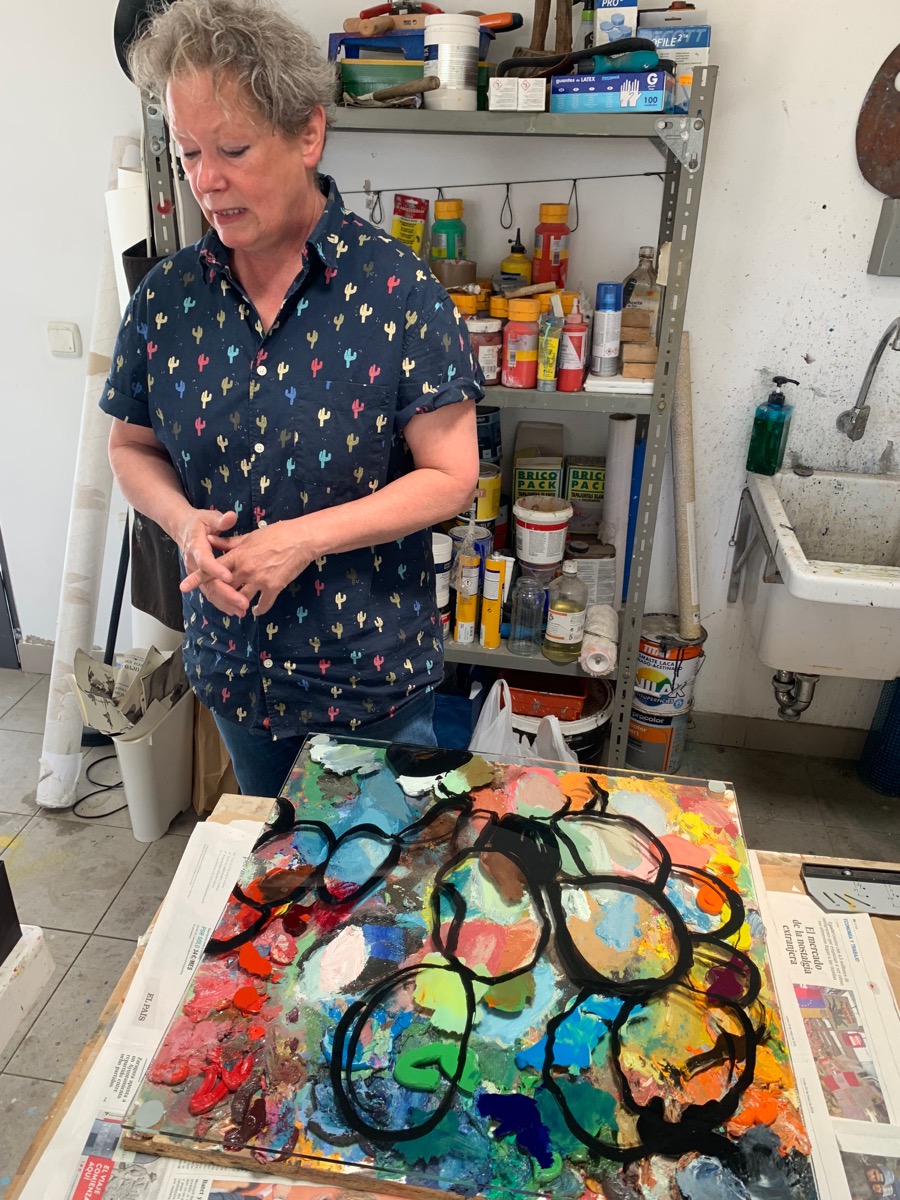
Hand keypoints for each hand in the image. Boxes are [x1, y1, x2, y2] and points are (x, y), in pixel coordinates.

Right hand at [176, 508, 249, 617]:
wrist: (183, 529)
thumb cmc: (199, 522)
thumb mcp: (209, 517)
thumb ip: (220, 521)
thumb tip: (231, 517)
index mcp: (196, 547)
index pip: (205, 561)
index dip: (216, 570)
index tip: (230, 577)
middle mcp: (194, 564)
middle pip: (208, 583)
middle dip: (226, 594)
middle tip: (243, 602)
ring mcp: (196, 574)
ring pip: (210, 592)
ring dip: (226, 603)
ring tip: (242, 610)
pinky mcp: (201, 580)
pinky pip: (211, 594)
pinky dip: (222, 603)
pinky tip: (235, 610)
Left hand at [194, 518, 316, 616]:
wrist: (301, 539)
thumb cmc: (277, 534)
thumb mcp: (250, 536)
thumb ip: (230, 542)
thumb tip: (211, 540)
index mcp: (238, 555)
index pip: (212, 568)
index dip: (197, 578)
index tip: (183, 587)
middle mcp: (245, 569)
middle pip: (225, 587)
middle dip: (220, 596)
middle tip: (216, 603)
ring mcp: (259, 579)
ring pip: (242, 598)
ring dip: (239, 605)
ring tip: (238, 608)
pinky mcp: (274, 587)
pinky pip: (262, 604)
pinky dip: (258, 609)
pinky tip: (256, 610)